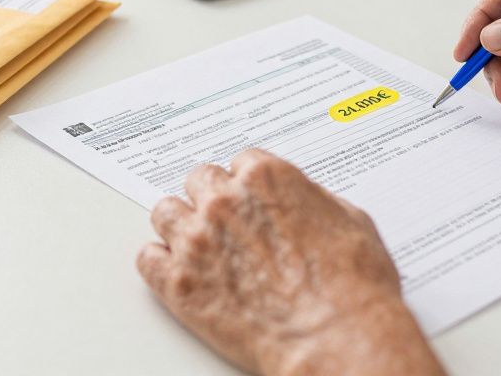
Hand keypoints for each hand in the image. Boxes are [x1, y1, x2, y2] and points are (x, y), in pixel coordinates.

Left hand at [137, 149, 444, 375]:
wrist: (336, 338)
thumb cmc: (353, 285)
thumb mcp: (350, 220)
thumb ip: (312, 200)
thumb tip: (302, 202)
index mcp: (265, 177)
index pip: (239, 162)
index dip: (247, 184)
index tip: (249, 198)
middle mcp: (225, 202)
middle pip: (198, 182)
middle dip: (212, 198)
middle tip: (225, 221)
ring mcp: (197, 242)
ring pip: (166, 213)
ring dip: (181, 224)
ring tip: (196, 243)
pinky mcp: (179, 285)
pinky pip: (147, 259)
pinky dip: (160, 262)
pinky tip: (175, 269)